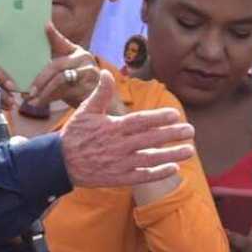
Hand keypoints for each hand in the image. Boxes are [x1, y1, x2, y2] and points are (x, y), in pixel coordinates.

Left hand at [27, 24, 102, 108]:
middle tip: (28, 91)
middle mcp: (85, 59)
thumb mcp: (66, 70)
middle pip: (57, 65)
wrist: (99, 101)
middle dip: (40, 80)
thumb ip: (54, 58)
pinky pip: (67, 93)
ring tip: (32, 101)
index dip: (52, 34)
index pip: (61, 41)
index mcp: (78, 52)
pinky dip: (52, 99)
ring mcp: (90, 73)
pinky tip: (42, 103)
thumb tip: (43, 31)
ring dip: (44, 91)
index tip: (44, 25)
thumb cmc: (78, 84)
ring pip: (61, 79)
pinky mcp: (91, 87)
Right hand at [60, 70, 193, 186]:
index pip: (140, 122)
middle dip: (172, 135)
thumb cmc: (75, 134)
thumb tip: (106, 73)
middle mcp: (119, 146)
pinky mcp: (119, 178)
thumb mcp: (86, 111)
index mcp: (113, 127)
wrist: (60, 163)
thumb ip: (100, 93)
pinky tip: (174, 168)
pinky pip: (142, 176)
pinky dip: (158, 173)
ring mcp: (120, 163)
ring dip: (171, 154)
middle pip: (150, 139)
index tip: (175, 114)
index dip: (159, 118)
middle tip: (191, 131)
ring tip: (190, 150)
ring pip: (150, 158)